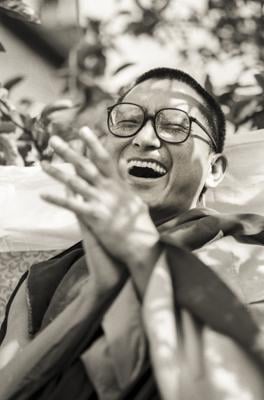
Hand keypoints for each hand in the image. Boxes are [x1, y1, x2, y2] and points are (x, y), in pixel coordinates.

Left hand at [41, 127, 158, 270]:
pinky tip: (43, 194)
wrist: (142, 244)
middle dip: (68, 152)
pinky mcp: (94, 216)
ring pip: (75, 183)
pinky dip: (57, 200)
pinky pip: (72, 206)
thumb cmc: (140, 224)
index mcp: (118, 183)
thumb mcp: (134, 200)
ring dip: (57, 173)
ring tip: (42, 163)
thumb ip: (125, 186)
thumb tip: (123, 173)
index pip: (104, 158)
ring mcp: (101, 201)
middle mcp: (108, 189)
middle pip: (85, 166)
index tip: (83, 129)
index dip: (93, 143)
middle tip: (53, 139)